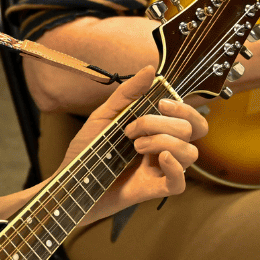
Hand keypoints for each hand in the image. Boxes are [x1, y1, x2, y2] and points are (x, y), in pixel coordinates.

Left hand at [60, 66, 206, 221]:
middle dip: (161, 124)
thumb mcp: (103, 116)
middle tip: (130, 130)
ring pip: (190, 153)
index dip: (184, 109)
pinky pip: (180, 183)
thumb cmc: (87, 151)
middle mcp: (163, 149)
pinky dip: (175, 168)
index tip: (159, 103)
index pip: (190, 118)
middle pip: (190, 131)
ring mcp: (160, 170)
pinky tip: (160, 158)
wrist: (69, 181)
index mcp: (157, 131)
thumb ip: (127, 94)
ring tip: (135, 147)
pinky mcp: (154, 189)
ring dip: (163, 142)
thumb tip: (150, 69)